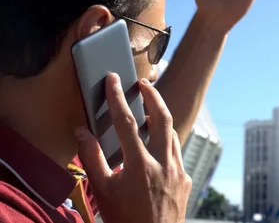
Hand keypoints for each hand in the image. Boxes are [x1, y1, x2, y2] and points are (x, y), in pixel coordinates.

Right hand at [75, 73, 191, 222]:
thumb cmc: (124, 219)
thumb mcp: (102, 191)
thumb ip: (91, 159)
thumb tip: (82, 132)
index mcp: (139, 164)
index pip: (126, 122)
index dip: (117, 98)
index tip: (113, 80)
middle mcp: (163, 163)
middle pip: (162, 118)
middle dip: (153, 96)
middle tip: (143, 84)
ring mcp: (178, 170)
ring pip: (172, 135)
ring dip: (160, 119)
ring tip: (149, 110)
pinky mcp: (185, 178)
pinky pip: (176, 153)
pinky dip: (165, 143)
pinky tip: (156, 145)